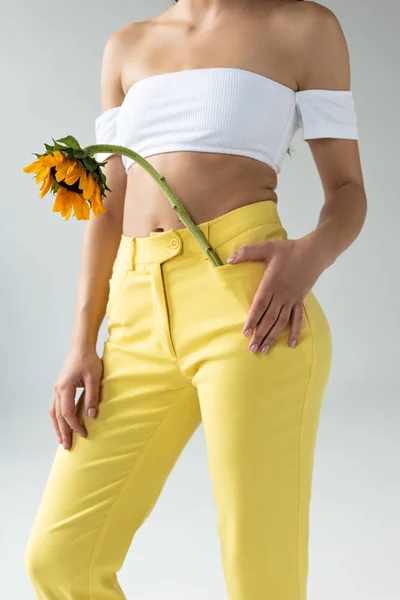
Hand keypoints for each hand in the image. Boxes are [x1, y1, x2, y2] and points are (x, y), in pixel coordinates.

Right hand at [50, 347, 102, 448]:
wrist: (81, 348)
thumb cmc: (89, 361)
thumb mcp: (94, 378)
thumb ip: (92, 397)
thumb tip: (92, 415)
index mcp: (65, 387)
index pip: (68, 412)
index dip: (75, 425)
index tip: (84, 433)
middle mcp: (58, 389)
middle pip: (58, 416)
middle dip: (63, 432)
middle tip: (67, 446)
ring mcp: (57, 389)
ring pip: (54, 412)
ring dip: (57, 427)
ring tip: (62, 439)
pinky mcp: (60, 388)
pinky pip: (55, 407)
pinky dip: (57, 418)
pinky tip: (61, 424)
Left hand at [227, 238, 324, 353]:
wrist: (315, 252)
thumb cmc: (289, 249)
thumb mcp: (267, 247)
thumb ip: (247, 252)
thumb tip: (229, 259)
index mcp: (272, 283)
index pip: (260, 305)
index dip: (252, 320)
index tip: (245, 333)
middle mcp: (282, 294)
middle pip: (269, 318)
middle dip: (260, 334)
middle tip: (252, 349)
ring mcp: (292, 299)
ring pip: (281, 321)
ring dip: (273, 336)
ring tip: (264, 349)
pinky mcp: (300, 300)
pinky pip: (298, 318)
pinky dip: (295, 331)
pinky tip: (292, 344)